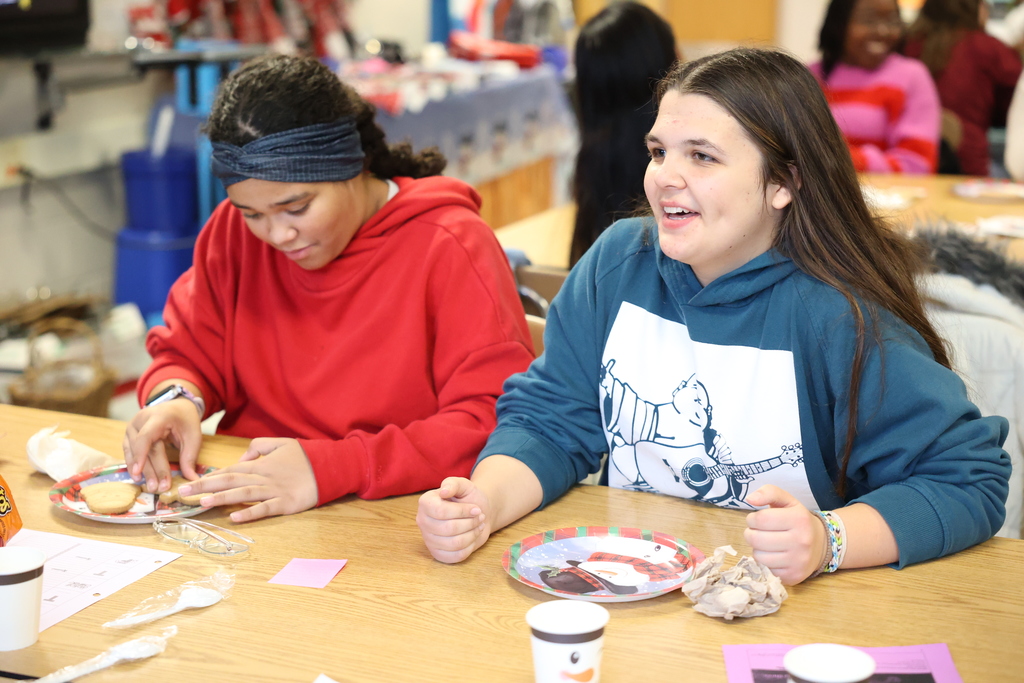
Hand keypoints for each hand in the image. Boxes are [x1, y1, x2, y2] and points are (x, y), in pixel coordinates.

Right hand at [123, 399, 202, 492]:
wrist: (176, 406)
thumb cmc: (185, 420)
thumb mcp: (193, 435)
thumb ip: (190, 457)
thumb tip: (192, 480)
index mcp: (157, 416)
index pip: (145, 436)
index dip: (141, 455)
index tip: (139, 472)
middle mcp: (140, 420)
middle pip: (143, 448)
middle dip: (150, 470)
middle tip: (157, 488)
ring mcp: (132, 427)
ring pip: (132, 451)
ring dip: (140, 470)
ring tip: (149, 486)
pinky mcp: (129, 435)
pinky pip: (129, 451)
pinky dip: (134, 465)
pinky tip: (139, 478)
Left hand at [178, 438, 318, 522]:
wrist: (330, 466)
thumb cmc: (306, 456)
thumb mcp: (282, 443)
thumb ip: (260, 446)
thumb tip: (243, 457)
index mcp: (261, 464)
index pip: (230, 470)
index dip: (210, 476)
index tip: (191, 483)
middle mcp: (264, 477)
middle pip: (230, 480)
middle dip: (205, 487)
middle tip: (183, 493)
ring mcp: (274, 491)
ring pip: (243, 493)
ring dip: (222, 498)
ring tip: (203, 502)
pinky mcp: (286, 504)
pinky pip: (265, 508)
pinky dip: (249, 513)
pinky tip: (234, 517)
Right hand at [416, 477, 490, 562]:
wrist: (476, 512)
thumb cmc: (468, 498)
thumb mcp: (464, 485)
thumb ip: (454, 484)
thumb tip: (443, 491)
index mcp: (425, 503)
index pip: (441, 512)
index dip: (462, 511)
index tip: (476, 508)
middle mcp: (423, 521)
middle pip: (449, 529)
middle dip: (470, 522)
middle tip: (480, 516)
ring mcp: (429, 540)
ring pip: (454, 543)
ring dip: (472, 533)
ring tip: (478, 525)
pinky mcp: (438, 554)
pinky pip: (456, 556)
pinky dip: (470, 546)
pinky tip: (473, 536)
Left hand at [743, 484, 826, 584]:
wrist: (822, 544)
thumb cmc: (798, 520)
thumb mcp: (787, 501)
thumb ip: (768, 492)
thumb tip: (749, 499)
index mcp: (799, 519)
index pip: (760, 519)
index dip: (752, 518)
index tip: (755, 519)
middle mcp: (801, 541)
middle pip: (756, 539)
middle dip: (751, 533)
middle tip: (757, 531)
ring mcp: (798, 561)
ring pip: (758, 556)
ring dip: (757, 549)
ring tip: (765, 543)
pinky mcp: (793, 576)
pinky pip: (766, 570)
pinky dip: (765, 562)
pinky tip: (774, 555)